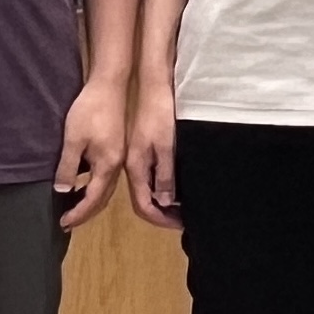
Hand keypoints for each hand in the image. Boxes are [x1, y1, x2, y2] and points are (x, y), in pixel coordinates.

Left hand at [54, 78, 127, 228]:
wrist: (109, 85)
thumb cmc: (90, 111)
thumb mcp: (74, 139)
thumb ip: (69, 167)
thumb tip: (62, 191)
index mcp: (108, 165)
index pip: (93, 199)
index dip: (78, 213)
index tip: (63, 223)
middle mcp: (117, 165)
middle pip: (103, 198)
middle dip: (86, 212)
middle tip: (68, 222)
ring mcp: (118, 157)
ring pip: (106, 188)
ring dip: (91, 201)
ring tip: (73, 208)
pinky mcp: (116, 148)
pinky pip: (106, 177)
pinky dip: (94, 187)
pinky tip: (83, 184)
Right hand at [127, 80, 183, 230]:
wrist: (151, 88)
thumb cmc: (159, 115)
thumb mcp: (166, 146)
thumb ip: (164, 174)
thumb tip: (163, 202)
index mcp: (135, 167)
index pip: (143, 205)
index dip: (160, 219)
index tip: (179, 225)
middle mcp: (132, 166)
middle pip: (142, 201)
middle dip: (161, 215)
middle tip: (181, 221)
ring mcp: (135, 159)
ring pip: (144, 190)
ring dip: (161, 203)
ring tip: (179, 210)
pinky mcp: (140, 151)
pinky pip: (147, 178)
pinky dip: (159, 189)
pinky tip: (173, 188)